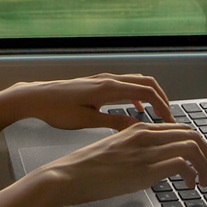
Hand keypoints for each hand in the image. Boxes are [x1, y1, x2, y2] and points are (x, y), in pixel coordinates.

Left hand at [0, 73, 174, 133]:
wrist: (36, 97)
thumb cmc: (57, 110)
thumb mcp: (87, 121)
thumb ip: (114, 123)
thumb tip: (138, 126)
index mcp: (108, 88)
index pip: (146, 92)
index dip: (162, 106)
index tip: (170, 122)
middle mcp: (108, 79)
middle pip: (146, 83)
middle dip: (162, 100)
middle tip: (169, 119)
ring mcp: (103, 79)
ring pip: (136, 82)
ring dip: (150, 96)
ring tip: (157, 115)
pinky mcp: (97, 83)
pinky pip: (125, 84)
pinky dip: (136, 94)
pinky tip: (136, 108)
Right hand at [31, 122, 206, 206]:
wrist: (68, 175)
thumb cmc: (86, 167)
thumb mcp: (114, 150)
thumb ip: (133, 149)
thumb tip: (148, 160)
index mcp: (138, 129)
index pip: (179, 129)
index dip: (196, 143)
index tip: (202, 158)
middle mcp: (145, 135)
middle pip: (191, 134)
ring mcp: (146, 151)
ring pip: (192, 146)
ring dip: (205, 164)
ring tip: (204, 180)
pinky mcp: (145, 169)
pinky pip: (182, 164)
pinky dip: (192, 174)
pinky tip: (188, 185)